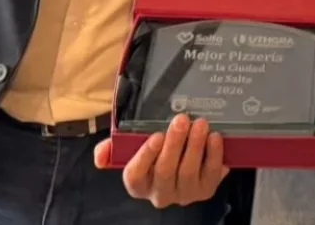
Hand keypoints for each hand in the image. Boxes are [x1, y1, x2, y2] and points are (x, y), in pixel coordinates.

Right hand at [93, 114, 227, 207]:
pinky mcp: (206, 190)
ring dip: (195, 146)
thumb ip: (113, 149)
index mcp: (137, 184)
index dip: (145, 156)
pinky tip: (214, 137)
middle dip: (174, 144)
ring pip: (188, 172)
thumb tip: (100, 155)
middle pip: (165, 171)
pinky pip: (211, 173)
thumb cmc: (155, 152)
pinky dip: (214, 155)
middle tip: (182, 120)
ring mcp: (184, 194)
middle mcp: (159, 194)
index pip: (135, 175)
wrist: (185, 159)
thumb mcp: (132, 148)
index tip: (156, 135)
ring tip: (200, 124)